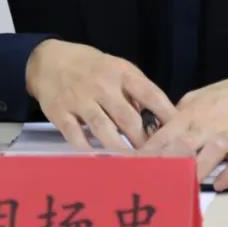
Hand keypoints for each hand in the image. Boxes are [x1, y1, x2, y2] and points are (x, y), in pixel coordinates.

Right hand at [25, 39, 175, 151]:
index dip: (165, 114)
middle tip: (156, 159)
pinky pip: (77, 136)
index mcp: (121, 72)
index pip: (149, 94)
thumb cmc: (91, 67)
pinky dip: (89, 150)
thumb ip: (134, 91)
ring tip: (133, 166)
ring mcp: (80, 99)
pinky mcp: (60, 113)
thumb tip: (154, 119)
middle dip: (143, 140)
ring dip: (120, 149)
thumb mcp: (117, 68)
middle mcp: (102, 85)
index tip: (178, 131)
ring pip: (104, 129)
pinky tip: (100, 160)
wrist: (48, 60)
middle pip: (128, 117)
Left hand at [139, 66, 227, 190]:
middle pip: (184, 144)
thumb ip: (182, 113)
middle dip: (166, 163)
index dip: (148, 152)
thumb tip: (160, 130)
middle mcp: (211, 123)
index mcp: (195, 112)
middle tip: (149, 183)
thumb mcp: (204, 96)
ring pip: (212, 152)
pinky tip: (220, 185)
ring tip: (181, 189)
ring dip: (196, 170)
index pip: (166, 133)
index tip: (131, 168)